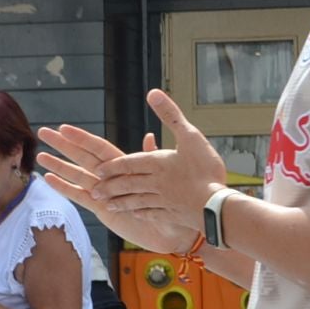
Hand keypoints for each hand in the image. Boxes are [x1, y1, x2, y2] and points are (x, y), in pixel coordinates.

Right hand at [37, 121, 201, 252]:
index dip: (81, 139)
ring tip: (40, 156)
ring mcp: (105, 192)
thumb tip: (149, 136)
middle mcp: (111, 177)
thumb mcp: (165, 177)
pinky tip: (48, 179)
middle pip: (82, 158)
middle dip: (62, 146)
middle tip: (43, 132)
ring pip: (77, 175)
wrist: (174, 230)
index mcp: (124, 165)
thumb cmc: (173, 201)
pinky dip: (65, 188)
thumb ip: (152, 158)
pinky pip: (80, 196)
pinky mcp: (102, 209)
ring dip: (59, 166)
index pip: (98, 148)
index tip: (64, 128)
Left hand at [94, 90, 229, 228]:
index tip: (97, 170)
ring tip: (108, 205)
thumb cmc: (205, 170)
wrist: (215, 206)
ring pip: (135, 201)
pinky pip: (151, 214)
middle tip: (94, 191)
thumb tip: (153, 93)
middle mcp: (154, 183)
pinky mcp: (171, 215)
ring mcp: (162, 201)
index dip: (112, 166)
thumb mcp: (190, 136)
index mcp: (157, 163)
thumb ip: (170, 115)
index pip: (128, 163)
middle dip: (109, 188)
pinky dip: (141, 213)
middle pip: (126, 184)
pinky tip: (136, 214)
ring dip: (120, 202)